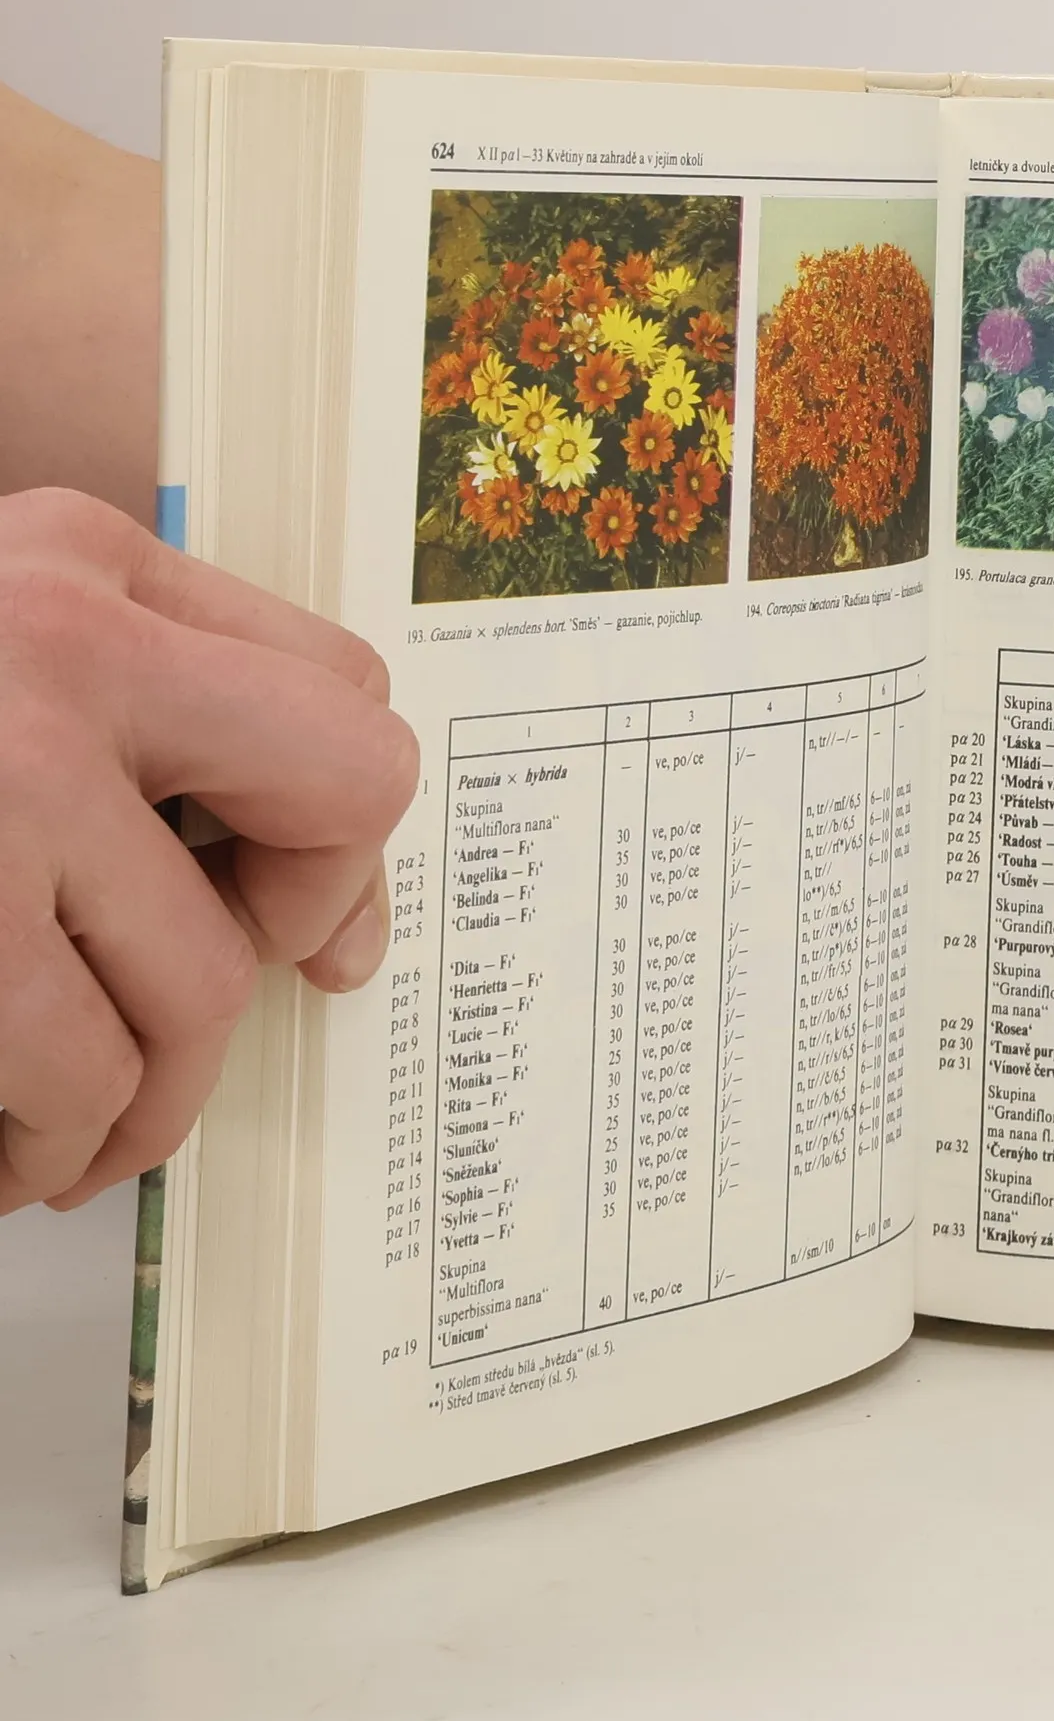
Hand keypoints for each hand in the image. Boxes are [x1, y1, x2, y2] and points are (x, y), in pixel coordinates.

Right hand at [0, 488, 418, 1213]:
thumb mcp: (0, 685)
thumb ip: (167, 748)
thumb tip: (342, 939)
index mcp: (85, 568)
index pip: (342, 689)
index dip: (338, 830)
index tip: (296, 916)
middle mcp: (58, 642)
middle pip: (352, 786)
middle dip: (292, 927)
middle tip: (202, 1007)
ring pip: (202, 977)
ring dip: (139, 1099)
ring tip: (69, 1139)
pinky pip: (79, 1068)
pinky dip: (48, 1144)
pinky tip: (9, 1152)